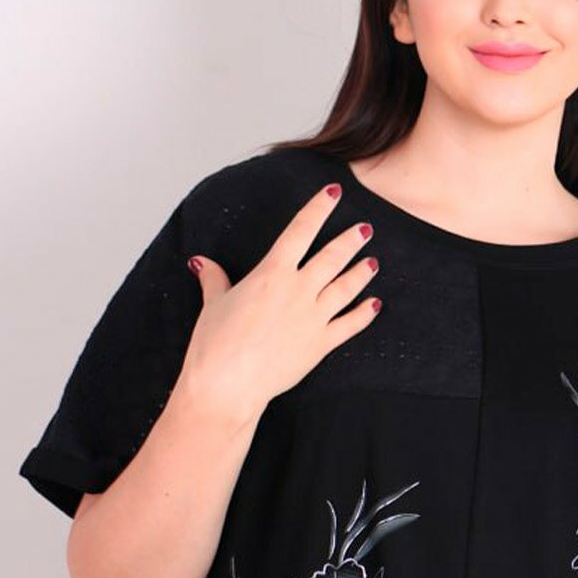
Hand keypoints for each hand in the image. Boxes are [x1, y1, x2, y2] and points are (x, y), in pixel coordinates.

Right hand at [178, 180, 379, 428]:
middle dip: (351, 240)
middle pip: (332, 257)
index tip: (334, 193)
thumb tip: (201, 262)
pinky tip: (375, 304)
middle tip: (365, 229)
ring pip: (346, 287)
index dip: (319, 208)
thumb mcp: (214, 303)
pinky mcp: (321, 344)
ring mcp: (313, 317)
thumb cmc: (216, 344)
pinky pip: (350, 325)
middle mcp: (298, 290)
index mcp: (272, 273)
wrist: (229, 384)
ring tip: (372, 262)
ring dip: (361, 273)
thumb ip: (214, 278)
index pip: (300, 230)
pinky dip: (365, 314)